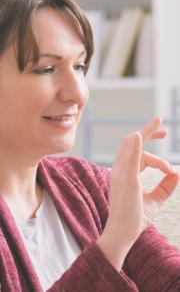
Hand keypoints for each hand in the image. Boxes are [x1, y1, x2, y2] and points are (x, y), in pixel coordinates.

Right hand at [97, 117, 179, 269]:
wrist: (124, 233)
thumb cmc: (135, 216)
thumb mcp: (155, 199)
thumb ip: (166, 186)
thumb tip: (178, 173)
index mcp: (126, 172)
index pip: (137, 150)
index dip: (150, 142)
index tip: (165, 138)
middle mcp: (121, 169)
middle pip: (131, 141)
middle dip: (147, 131)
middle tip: (162, 124)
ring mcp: (122, 173)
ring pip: (131, 145)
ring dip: (145, 133)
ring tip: (159, 123)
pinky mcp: (126, 180)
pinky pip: (130, 159)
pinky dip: (135, 147)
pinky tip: (140, 136)